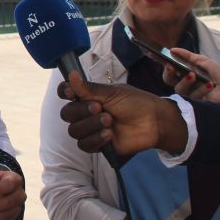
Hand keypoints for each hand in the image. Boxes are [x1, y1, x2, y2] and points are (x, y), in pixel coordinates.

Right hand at [58, 71, 188, 155]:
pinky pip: (85, 145)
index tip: (70, 92)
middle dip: (81, 112)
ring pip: (74, 131)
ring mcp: (91, 129)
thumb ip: (89, 89)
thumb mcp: (113, 93)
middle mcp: (86, 112)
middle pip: (67, 114)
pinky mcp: (98, 144)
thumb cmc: (135, 102)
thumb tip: (71, 74)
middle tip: (100, 108)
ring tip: (110, 121)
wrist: (154, 122)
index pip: (65, 92)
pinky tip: (109, 135)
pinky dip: (95, 139)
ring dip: (90, 126)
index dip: (64, 92)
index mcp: (88, 96)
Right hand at [164, 48, 219, 102]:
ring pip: (179, 89)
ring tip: (193, 75)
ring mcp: (188, 97)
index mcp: (185, 75)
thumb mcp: (209, 65)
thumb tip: (175, 50)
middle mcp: (183, 86)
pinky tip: (209, 84)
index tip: (151, 52)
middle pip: (168, 79)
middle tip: (171, 66)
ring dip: (185, 81)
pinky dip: (202, 89)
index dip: (159, 60)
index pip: (170, 67)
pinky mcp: (194, 106)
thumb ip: (195, 58)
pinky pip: (193, 97)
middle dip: (168, 72)